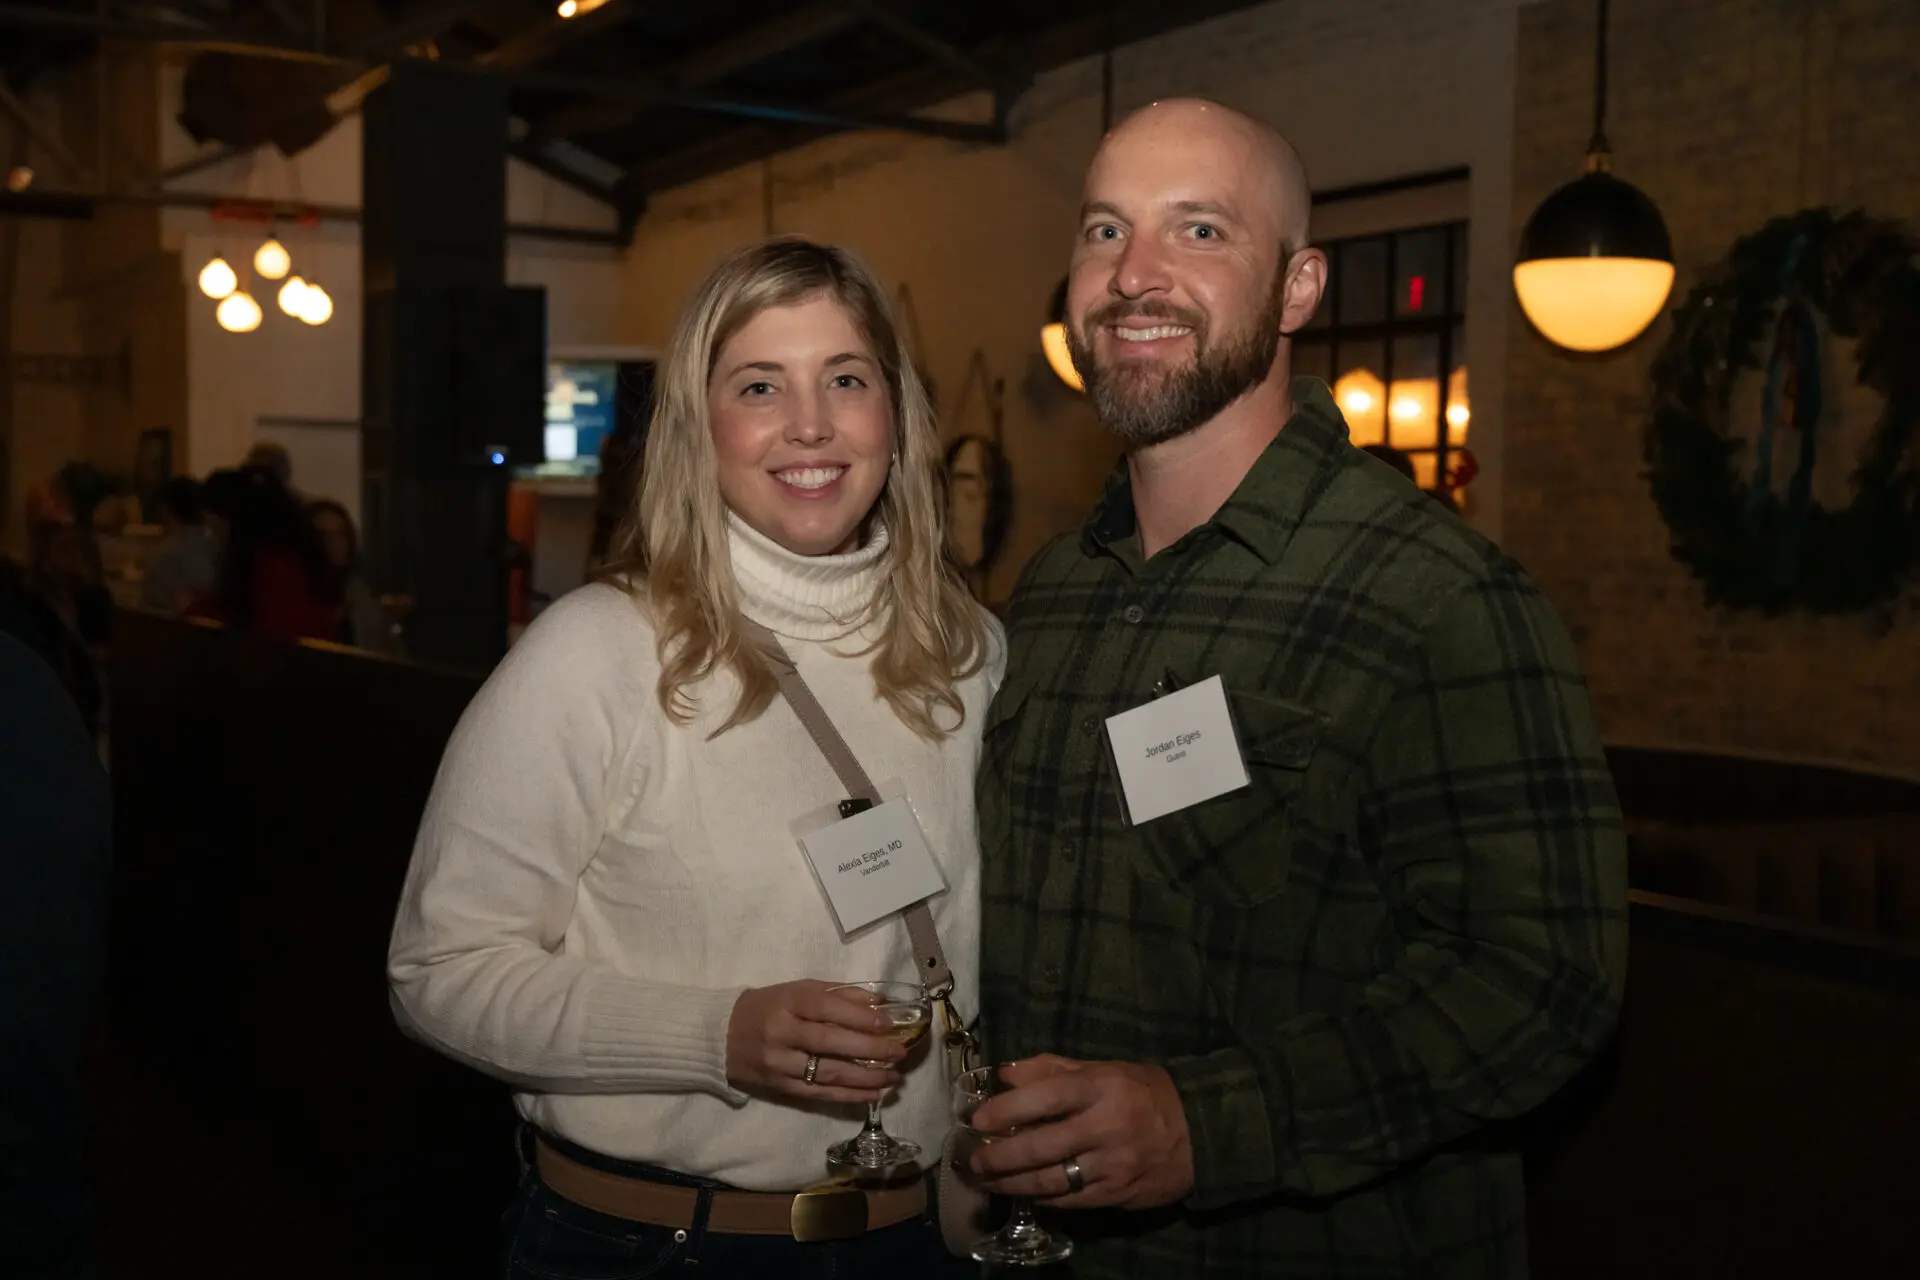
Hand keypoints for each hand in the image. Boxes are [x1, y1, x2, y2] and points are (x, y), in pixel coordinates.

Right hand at [726, 980, 905, 1103]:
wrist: (722, 1036)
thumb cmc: (768, 1007)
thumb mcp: (797, 990)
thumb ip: (837, 994)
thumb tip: (879, 1003)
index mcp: (786, 1002)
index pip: (825, 1008)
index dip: (858, 1017)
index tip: (888, 1024)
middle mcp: (781, 1033)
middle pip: (829, 1043)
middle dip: (870, 1049)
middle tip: (899, 1052)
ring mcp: (779, 1063)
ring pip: (828, 1073)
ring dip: (866, 1078)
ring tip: (894, 1076)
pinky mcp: (780, 1087)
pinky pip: (820, 1094)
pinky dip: (850, 1095)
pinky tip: (873, 1094)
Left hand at [968, 1055, 1194, 1210]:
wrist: (1201, 1131)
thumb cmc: (1145, 1093)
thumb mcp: (1105, 1069)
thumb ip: (1053, 1069)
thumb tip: (1005, 1073)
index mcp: (1102, 1088)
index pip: (1047, 1096)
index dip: (1009, 1108)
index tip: (979, 1119)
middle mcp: (1106, 1126)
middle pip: (1042, 1146)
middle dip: (1001, 1157)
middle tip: (973, 1160)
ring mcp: (1113, 1165)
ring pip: (1052, 1180)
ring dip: (1013, 1183)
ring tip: (988, 1181)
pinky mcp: (1119, 1194)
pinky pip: (1072, 1200)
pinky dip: (1045, 1198)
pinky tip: (1027, 1193)